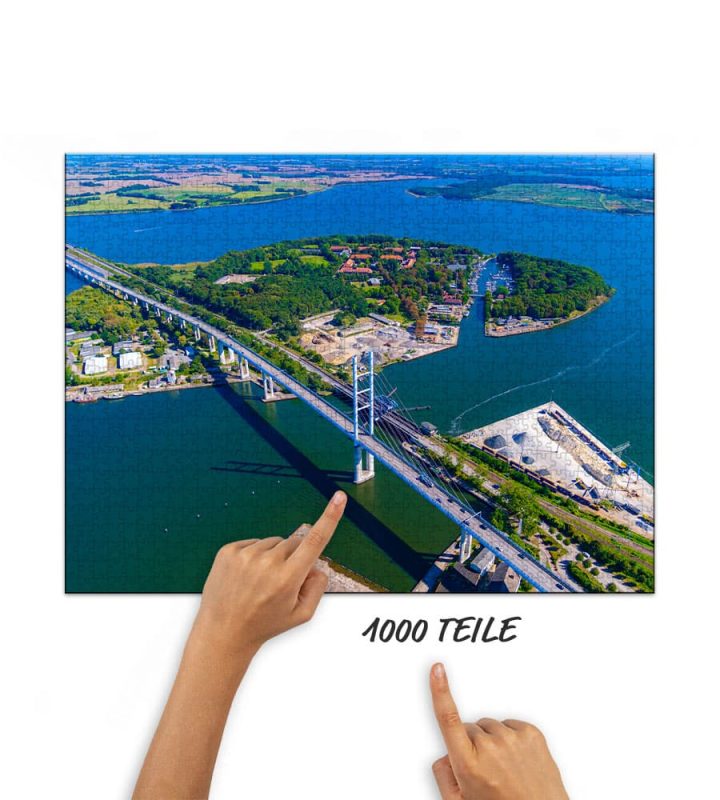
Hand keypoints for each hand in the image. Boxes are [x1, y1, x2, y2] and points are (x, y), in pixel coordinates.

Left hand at [192, 490, 346, 657]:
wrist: (222, 633)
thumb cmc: (264, 625)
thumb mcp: (301, 615)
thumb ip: (318, 587)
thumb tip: (317, 563)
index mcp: (287, 579)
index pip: (315, 541)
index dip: (330, 517)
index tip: (339, 497)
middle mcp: (266, 563)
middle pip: (294, 543)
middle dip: (293, 558)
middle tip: (280, 583)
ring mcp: (245, 556)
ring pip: (273, 543)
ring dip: (273, 557)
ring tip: (259, 582)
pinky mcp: (228, 551)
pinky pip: (253, 543)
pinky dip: (254, 556)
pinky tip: (247, 576)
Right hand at [430, 663, 568, 799]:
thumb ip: (443, 776)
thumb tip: (445, 754)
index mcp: (469, 764)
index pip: (449, 719)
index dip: (440, 690)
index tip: (437, 669)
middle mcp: (491, 747)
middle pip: (470, 729)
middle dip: (473, 746)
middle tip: (487, 773)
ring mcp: (513, 738)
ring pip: (490, 727)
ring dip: (493, 743)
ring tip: (505, 770)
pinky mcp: (532, 733)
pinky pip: (510, 726)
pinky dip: (510, 740)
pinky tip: (517, 762)